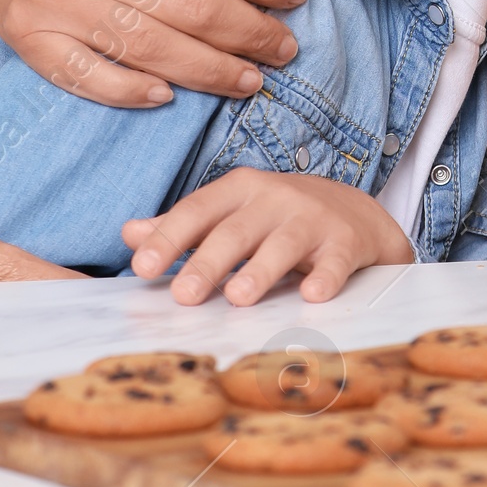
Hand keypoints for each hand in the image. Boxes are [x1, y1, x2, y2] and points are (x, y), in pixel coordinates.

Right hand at [0, 0, 307, 107]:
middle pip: (188, 6)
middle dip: (249, 34)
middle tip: (284, 48)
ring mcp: (56, 1)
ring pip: (149, 47)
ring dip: (209, 71)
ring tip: (251, 80)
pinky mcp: (31, 39)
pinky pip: (87, 76)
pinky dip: (130, 92)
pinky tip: (171, 96)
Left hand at [124, 169, 414, 306]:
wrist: (356, 213)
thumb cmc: (278, 218)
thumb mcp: (232, 212)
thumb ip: (184, 226)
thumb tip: (129, 234)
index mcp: (240, 190)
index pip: (198, 211)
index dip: (169, 238)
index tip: (141, 266)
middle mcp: (275, 198)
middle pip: (236, 231)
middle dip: (208, 262)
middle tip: (183, 295)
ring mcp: (313, 219)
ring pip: (283, 243)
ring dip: (261, 270)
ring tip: (238, 297)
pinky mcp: (346, 242)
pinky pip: (335, 261)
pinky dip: (325, 276)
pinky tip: (313, 294)